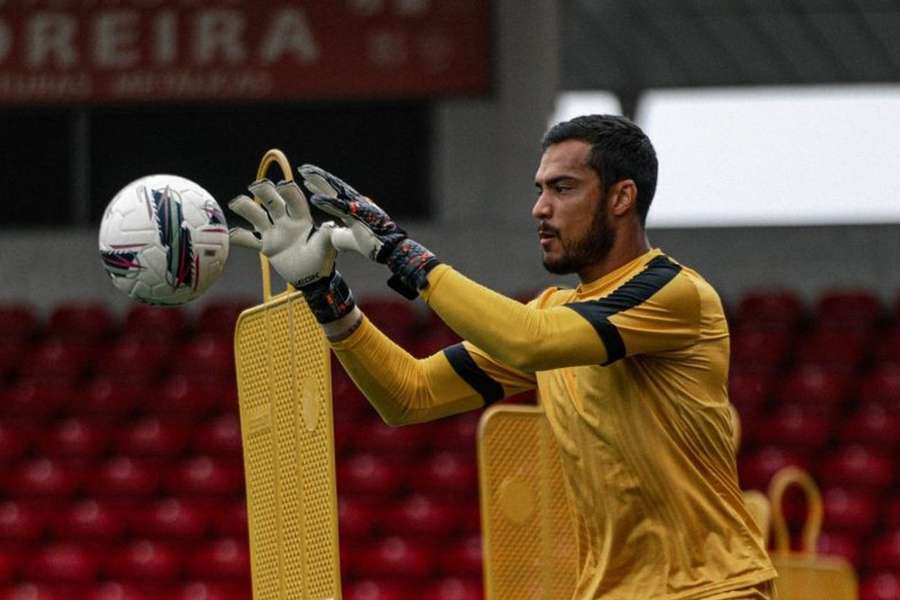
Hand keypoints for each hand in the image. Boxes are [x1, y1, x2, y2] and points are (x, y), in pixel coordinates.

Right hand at [228, 179, 354, 322]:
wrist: (312, 277)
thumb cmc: (322, 259)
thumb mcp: (326, 248)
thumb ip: (326, 237)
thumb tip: (330, 226)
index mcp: (302, 219)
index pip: (294, 201)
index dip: (289, 193)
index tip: (283, 185)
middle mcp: (286, 221)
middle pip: (273, 202)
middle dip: (265, 192)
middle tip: (256, 185)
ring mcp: (275, 232)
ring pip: (258, 216)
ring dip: (247, 208)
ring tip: (236, 202)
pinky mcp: (267, 246)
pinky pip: (250, 240)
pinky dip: (239, 237)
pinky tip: (229, 234)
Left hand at [298, 164, 439, 298]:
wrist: (391, 249)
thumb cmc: (375, 244)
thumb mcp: (353, 239)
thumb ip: (341, 236)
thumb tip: (332, 237)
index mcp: (355, 207)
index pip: (336, 194)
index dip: (322, 186)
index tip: (308, 180)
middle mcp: (357, 203)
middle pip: (334, 187)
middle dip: (318, 177)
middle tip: (303, 168)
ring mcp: (357, 207)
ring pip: (335, 191)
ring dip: (320, 182)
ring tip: (305, 174)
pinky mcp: (358, 216)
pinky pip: (339, 208)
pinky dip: (327, 202)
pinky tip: (314, 198)